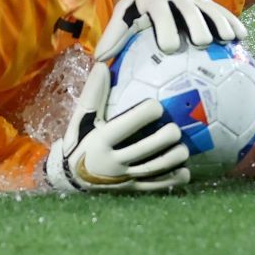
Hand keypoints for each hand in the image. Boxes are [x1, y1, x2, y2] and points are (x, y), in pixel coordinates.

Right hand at [43, 56, 189, 192]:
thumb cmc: (79, 140)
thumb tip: (103, 65)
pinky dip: (170, 181)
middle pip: (142, 151)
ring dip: (170, 160)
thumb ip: (93, 94)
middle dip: (161, 140)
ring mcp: (122, 178)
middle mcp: (112, 162)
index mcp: (100, 141)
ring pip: (150, 170)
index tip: (157, 105)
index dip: (141, 116)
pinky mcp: (130, 189)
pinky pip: (152, 187)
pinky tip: (185, 173)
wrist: (70, 177)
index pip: (123, 128)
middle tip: (177, 129)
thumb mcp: (81, 118)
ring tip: (184, 150)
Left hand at [94, 0, 245, 59]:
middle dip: (195, 23)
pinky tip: (242, 37)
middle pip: (188, 9)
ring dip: (219, 22)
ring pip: (209, 8)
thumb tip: (100, 59)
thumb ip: (114, 35)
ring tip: (228, 39)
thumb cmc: (137, 9)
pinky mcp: (207, 2)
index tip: (168, 46)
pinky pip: (222, 11)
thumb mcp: (123, 16)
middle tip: (202, 42)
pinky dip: (232, 21)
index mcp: (153, 0)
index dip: (164, 26)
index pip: (159, 12)